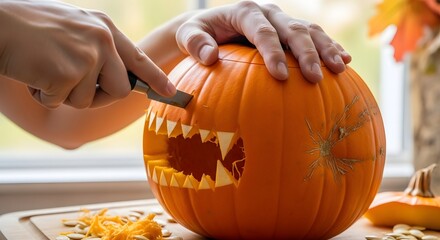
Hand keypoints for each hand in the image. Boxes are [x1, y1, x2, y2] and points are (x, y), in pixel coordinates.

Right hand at [0, 0, 174, 108]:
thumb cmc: (29, 27)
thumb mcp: (73, 28)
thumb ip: (98, 49)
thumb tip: (116, 79)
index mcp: (104, 28)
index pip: (139, 59)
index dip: (156, 79)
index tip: (171, 93)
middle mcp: (102, 40)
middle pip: (121, 90)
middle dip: (99, 96)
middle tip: (71, 83)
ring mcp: (87, 56)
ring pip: (88, 101)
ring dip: (63, 94)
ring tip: (44, 68)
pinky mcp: (67, 73)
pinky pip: (60, 102)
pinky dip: (43, 95)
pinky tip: (32, 72)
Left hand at [175, 1, 351, 81]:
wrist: (211, 26)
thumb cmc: (198, 34)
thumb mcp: (187, 36)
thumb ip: (195, 43)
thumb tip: (210, 56)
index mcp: (244, 11)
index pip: (262, 32)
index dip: (272, 53)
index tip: (280, 77)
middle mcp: (267, 12)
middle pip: (292, 29)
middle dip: (306, 53)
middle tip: (314, 78)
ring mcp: (281, 19)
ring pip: (309, 30)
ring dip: (326, 48)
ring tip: (340, 67)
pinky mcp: (289, 29)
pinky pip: (313, 36)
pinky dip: (329, 47)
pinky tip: (343, 61)